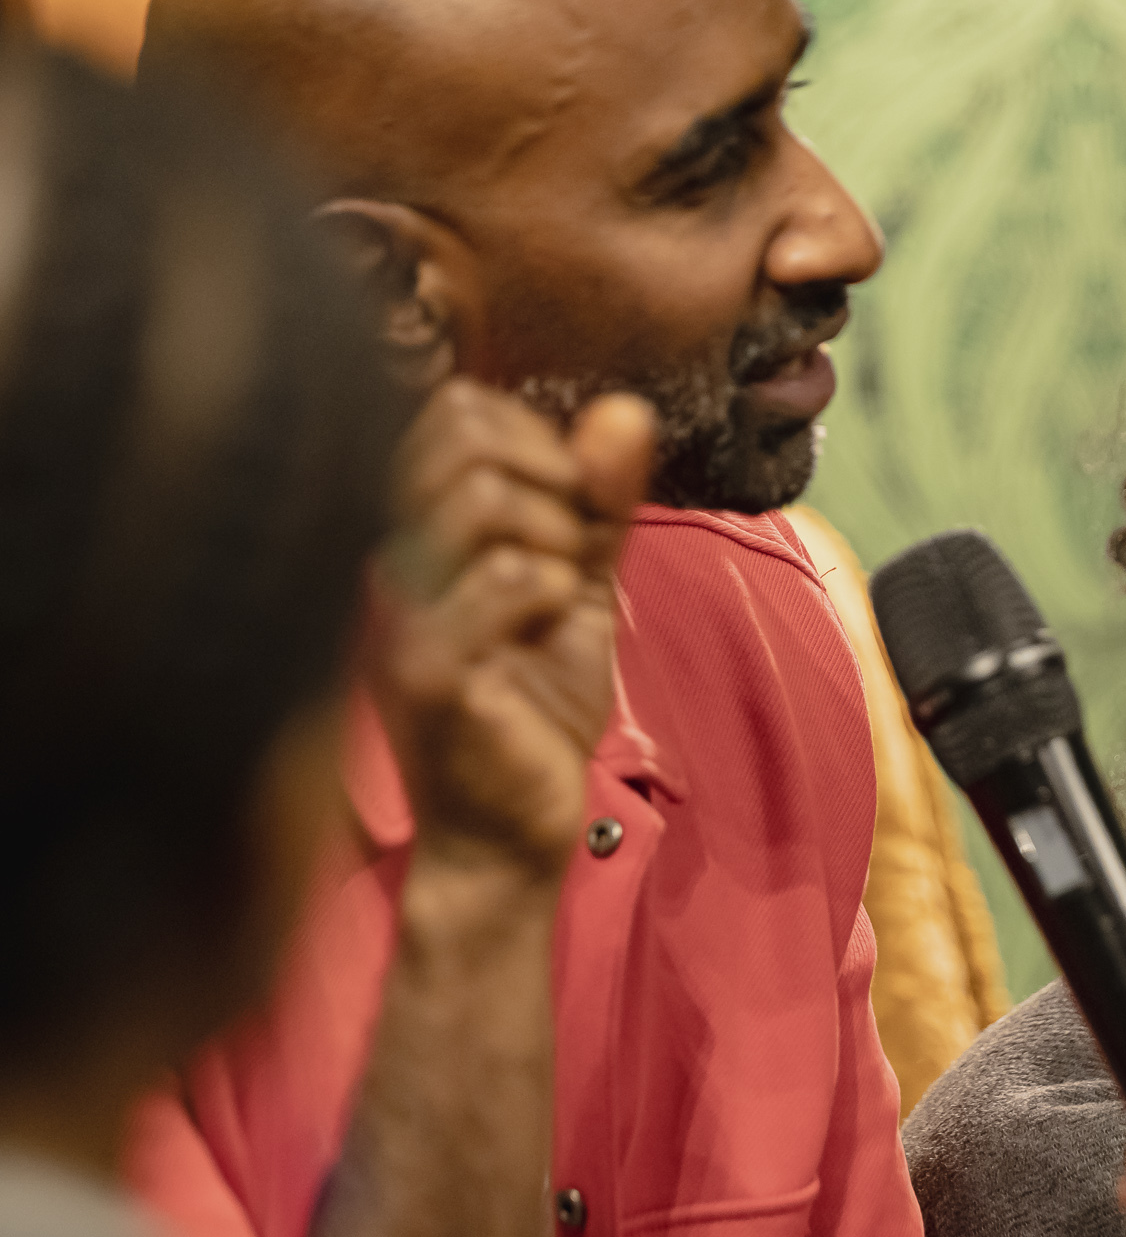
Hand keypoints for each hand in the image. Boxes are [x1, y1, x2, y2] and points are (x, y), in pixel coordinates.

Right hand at [366, 380, 654, 875]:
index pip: (458, 407)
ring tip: (557, 599)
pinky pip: (507, 579)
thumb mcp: (578, 588)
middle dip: (552, 476)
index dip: (538, 438)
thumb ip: (598, 504)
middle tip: (571, 553)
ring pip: (486, 497)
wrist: (509, 829)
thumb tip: (626, 410)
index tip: (569, 511)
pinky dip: (555, 594)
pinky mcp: (424, 669)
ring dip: (557, 539)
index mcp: (413, 527)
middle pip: (463, 430)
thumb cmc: (532, 707)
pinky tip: (545, 634)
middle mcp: (388, 555)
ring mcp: (398, 608)